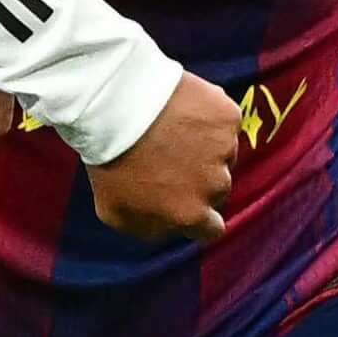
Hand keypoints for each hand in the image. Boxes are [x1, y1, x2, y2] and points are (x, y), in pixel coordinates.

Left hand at [82, 69, 239, 242]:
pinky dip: (208, 116)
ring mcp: (225, 150)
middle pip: (218, 188)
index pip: (212, 228)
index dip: (201, 215)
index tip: (185, 199)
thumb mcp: (115, 212)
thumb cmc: (110, 160)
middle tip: (170, 157)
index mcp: (192, 215)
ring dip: (205, 146)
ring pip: (223, 153)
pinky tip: (182, 109)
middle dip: (200, 177)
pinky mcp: (227, 117)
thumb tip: (168, 227)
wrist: (116, 108)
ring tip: (171, 130)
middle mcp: (216, 186)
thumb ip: (149, 228)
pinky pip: (224, 122)